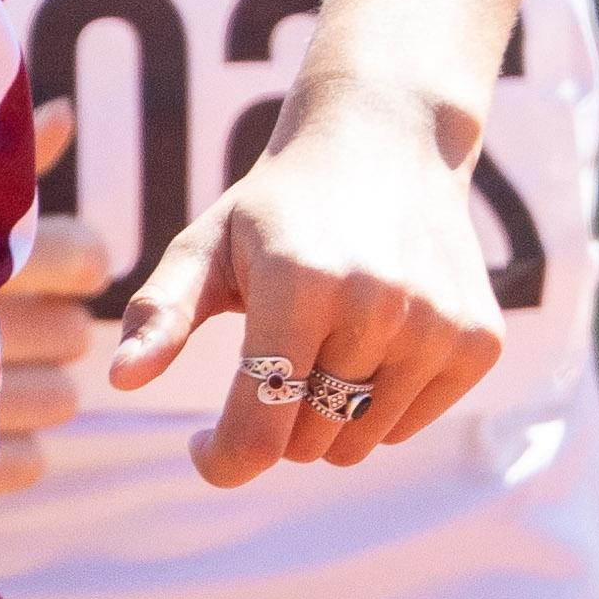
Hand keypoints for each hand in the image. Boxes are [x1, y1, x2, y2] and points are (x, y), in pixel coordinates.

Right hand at [0, 101, 109, 496]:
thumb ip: (0, 162)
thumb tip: (65, 112)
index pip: (86, 256)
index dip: (81, 260)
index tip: (55, 265)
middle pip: (78, 333)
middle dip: (58, 326)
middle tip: (9, 318)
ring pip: (64, 399)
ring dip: (38, 389)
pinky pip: (30, 461)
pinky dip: (11, 448)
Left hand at [112, 70, 506, 484]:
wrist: (388, 138)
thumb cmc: (278, 204)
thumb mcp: (208, 243)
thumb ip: (162, 313)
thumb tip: (121, 380)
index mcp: (300, 284)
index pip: (257, 433)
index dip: (221, 460)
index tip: (202, 445)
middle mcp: (378, 307)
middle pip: (305, 444)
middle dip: (275, 421)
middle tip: (272, 361)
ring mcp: (437, 326)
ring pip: (357, 444)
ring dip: (326, 416)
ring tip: (321, 346)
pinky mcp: (477, 341)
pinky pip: (408, 426)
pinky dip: (379, 407)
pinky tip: (370, 341)